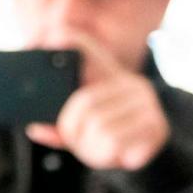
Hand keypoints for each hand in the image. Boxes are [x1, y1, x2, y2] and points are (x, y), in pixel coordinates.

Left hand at [25, 32, 168, 170]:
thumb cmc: (108, 139)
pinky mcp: (156, 125)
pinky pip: (116, 142)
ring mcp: (147, 103)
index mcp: (111, 79)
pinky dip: (108, 155)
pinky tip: (117, 155)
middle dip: (71, 130)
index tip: (51, 35)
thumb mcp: (81, 132)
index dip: (74, 41)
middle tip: (76, 141)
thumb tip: (35, 128)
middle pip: (85, 104)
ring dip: (91, 148)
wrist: (148, 157)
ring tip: (100, 150)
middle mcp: (132, 84)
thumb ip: (59, 129)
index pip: (91, 52)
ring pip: (100, 127)